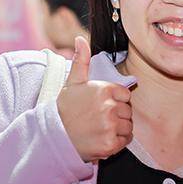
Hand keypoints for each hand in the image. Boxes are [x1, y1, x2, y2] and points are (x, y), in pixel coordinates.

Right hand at [56, 36, 132, 162]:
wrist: (54, 136)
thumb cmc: (64, 109)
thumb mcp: (72, 83)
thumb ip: (81, 61)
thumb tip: (80, 39)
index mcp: (104, 90)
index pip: (125, 95)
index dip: (116, 102)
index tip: (103, 107)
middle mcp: (109, 107)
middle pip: (128, 112)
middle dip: (117, 116)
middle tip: (100, 120)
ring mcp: (110, 126)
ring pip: (128, 126)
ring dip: (119, 129)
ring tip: (101, 129)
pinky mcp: (110, 144)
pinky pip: (125, 141)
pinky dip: (118, 141)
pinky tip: (104, 138)